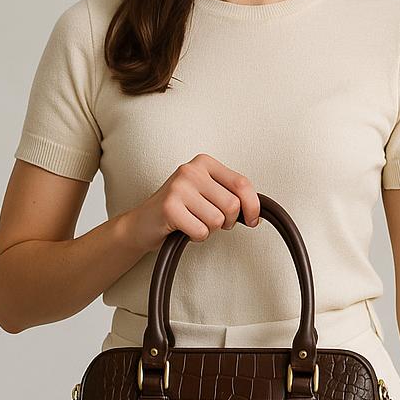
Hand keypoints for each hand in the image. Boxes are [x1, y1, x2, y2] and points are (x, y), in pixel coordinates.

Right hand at [126, 153, 261, 252]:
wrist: (143, 222)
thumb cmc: (179, 208)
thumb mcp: (206, 193)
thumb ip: (230, 195)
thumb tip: (256, 212)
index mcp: (204, 162)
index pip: (242, 184)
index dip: (252, 206)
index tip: (252, 220)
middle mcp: (191, 170)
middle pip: (232, 205)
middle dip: (227, 222)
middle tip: (211, 221)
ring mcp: (178, 187)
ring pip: (217, 221)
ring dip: (209, 229)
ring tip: (194, 222)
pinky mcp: (169, 207)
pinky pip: (201, 231)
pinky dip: (196, 236)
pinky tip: (184, 228)